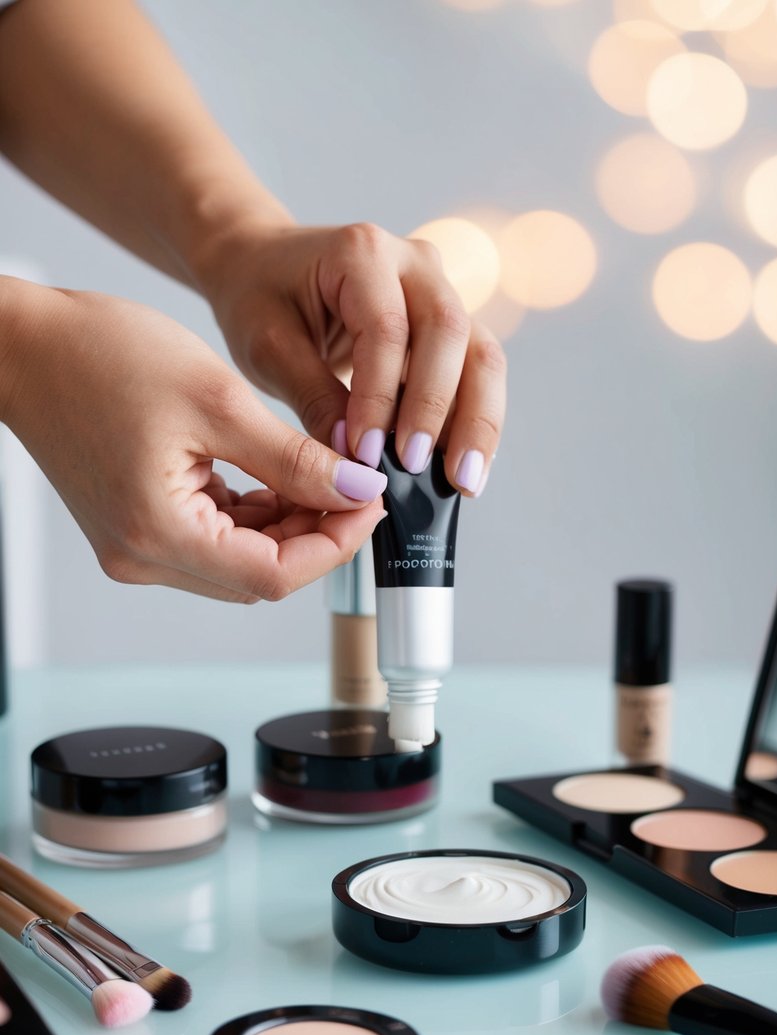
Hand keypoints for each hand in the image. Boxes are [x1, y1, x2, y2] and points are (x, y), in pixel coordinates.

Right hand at [0, 281, 386, 601]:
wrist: (24, 344)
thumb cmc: (100, 355)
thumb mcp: (217, 400)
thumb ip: (294, 458)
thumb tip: (356, 490)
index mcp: (160, 533)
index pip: (275, 574)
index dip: (335, 544)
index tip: (371, 501)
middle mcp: (144, 557)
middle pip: (260, 575)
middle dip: (318, 534)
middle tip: (356, 484)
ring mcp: (137, 548)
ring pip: (240, 560)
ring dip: (288, 526)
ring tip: (321, 474)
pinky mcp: (137, 529)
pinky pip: (213, 539)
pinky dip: (253, 516)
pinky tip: (277, 478)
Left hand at [196, 218, 506, 495]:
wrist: (265, 266)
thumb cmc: (260, 299)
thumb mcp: (267, 346)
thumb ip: (313, 397)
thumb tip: (355, 461)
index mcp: (361, 252)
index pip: (386, 329)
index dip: (380, 398)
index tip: (365, 455)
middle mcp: (415, 262)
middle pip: (450, 331)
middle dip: (438, 409)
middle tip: (417, 468)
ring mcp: (441, 291)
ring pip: (481, 352)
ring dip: (477, 421)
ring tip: (463, 480)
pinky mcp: (450, 326)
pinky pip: (476, 372)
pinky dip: (474, 421)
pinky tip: (464, 468)